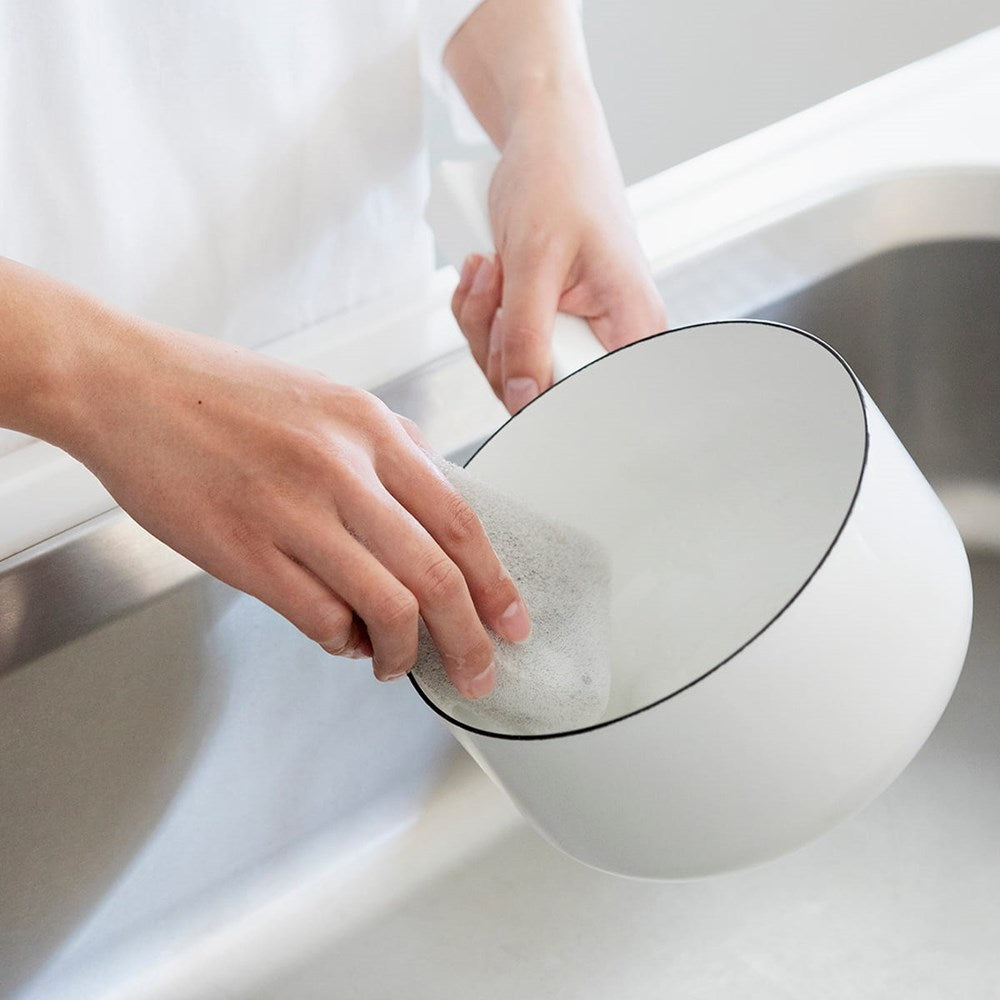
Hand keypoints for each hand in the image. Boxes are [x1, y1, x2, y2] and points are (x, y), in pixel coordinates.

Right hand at [54, 318, 530, 697]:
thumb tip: (436, 509)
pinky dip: (341, 641)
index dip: (495, 582)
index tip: (512, 620)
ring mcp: (292, 511)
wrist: (127, 386)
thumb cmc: (223, 394)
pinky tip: (340, 639)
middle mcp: (342, 469)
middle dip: (469, 638)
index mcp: (370, 428)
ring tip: (397, 662)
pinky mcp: (243, 551)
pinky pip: (318, 617)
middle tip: (479, 671)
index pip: (460, 521)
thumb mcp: (328, 400)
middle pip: (437, 575)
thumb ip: (388, 451)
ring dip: (402, 651)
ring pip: (386, 606)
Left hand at [450, 96, 666, 412]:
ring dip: (481, 320)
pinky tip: (482, 270)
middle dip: (499, 343)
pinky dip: (478, 312)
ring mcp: (572, 331)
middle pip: (542, 390)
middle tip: (495, 285)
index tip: (515, 357)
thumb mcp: (534, 262)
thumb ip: (526, 336)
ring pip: (512, 368)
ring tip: (488, 265)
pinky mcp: (544, 321)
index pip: (596, 398)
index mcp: (631, 327)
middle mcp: (608, 338)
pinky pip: (500, 344)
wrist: (545, 140)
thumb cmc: (557, 181)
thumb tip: (521, 400)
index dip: (550, 401)